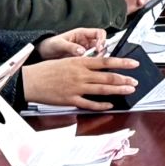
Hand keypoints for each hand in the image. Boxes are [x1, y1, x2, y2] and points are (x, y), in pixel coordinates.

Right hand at [21, 56, 141, 110]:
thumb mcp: (67, 60)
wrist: (30, 81)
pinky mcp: (70, 100)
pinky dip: (101, 105)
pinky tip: (110, 105)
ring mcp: (76, 88)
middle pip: (107, 77)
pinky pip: (90, 104)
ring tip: (129, 90)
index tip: (134, 64)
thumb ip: (83, 63)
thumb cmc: (46, 69)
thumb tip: (99, 65)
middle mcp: (80, 74)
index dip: (122, 63)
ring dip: (118, 90)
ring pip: (102, 89)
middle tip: (135, 81)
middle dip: (124, 79)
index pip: (106, 61)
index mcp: (79, 62)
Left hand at [37, 28, 107, 58]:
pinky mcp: (82, 59)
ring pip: (97, 54)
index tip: (99, 48)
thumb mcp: (59, 44)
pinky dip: (91, 65)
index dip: (102, 39)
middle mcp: (86, 42)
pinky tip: (86, 68)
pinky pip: (91, 61)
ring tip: (89, 63)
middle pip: (101, 44)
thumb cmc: (50, 45)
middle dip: (101, 51)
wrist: (43, 54)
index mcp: (82, 34)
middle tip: (96, 58)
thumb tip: (82, 51)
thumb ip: (70, 47)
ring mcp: (85, 51)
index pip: (99, 33)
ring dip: (96, 59)